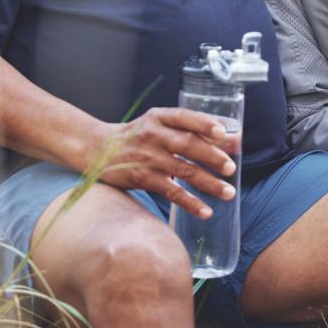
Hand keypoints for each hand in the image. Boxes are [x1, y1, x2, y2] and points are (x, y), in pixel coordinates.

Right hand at [90, 107, 237, 218]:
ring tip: (228, 193)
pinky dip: (190, 202)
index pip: (184, 117)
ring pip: (183, 170)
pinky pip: (170, 191)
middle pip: (187, 144)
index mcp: (159, 117)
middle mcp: (153, 134)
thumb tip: (227, 136)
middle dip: (212, 156)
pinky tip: (206, 211)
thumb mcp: (156, 123)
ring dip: (208, 183)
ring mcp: (147, 156)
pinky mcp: (142, 177)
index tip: (223, 133)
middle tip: (231, 168)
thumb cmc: (136, 135)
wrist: (97, 148)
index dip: (205, 124)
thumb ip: (186, 127)